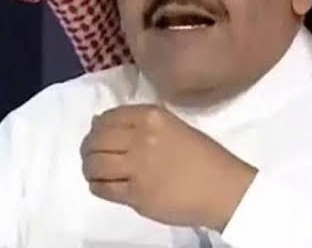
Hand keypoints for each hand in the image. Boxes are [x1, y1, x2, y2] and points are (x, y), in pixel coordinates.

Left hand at [80, 104, 256, 230]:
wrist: (222, 188)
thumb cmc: (204, 157)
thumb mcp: (175, 127)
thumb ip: (141, 124)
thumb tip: (101, 123)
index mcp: (153, 117)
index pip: (108, 117)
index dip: (97, 128)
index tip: (98, 135)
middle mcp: (141, 138)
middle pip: (96, 140)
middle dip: (89, 149)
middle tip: (92, 155)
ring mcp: (137, 166)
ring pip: (94, 164)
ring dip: (90, 168)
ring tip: (96, 172)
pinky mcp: (136, 194)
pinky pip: (103, 188)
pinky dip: (97, 186)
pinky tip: (104, 185)